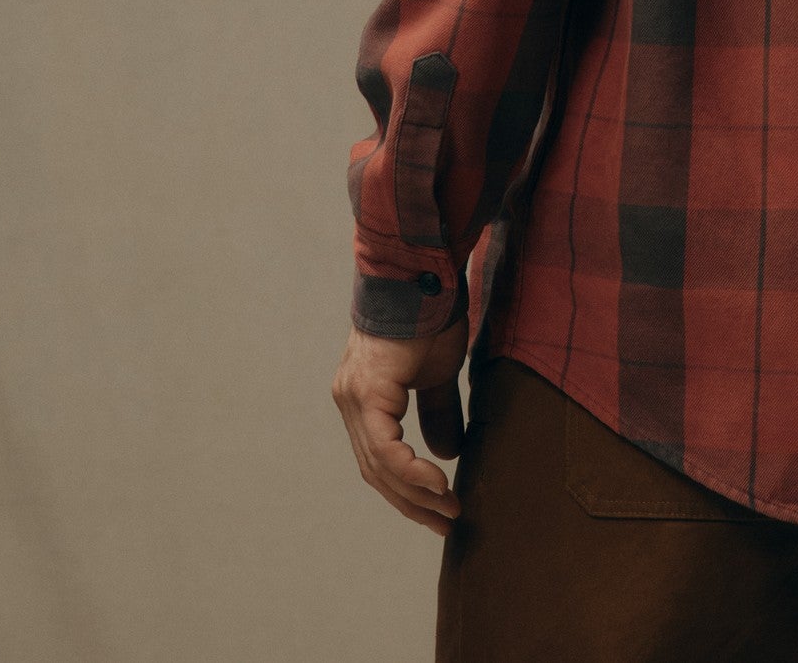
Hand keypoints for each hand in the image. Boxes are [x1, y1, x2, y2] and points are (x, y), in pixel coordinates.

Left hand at [332, 315, 469, 536]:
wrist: (422, 275)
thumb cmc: (430, 315)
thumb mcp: (437, 372)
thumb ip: (437, 412)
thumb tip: (445, 453)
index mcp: (363, 398)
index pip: (379, 458)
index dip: (407, 489)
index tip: (438, 509)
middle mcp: (350, 401)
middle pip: (376, 470)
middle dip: (411, 501)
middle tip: (445, 522)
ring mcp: (354, 398)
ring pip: (379, 465)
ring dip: (415, 493)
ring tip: (448, 510)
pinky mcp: (367, 393)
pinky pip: (386, 448)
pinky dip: (410, 472)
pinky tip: (437, 485)